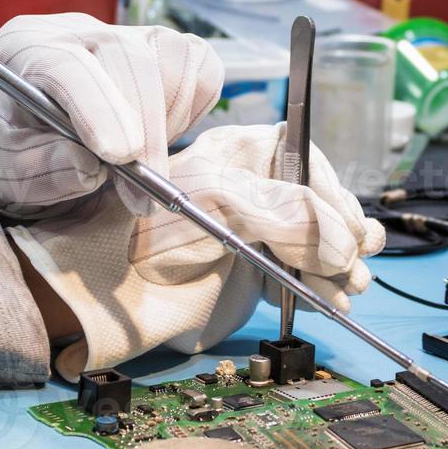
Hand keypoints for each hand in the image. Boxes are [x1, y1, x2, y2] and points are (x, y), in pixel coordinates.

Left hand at [0, 13, 223, 235]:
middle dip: (144, 131)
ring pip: (170, 61)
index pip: (66, 64)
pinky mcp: (159, 47)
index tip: (120, 157)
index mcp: (23, 48)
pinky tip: (158, 139)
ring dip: (167, 125)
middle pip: (126, 59)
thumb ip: (44, 169)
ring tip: (141, 171)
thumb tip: (89, 167)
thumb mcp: (7, 172)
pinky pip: (197, 69)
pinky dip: (189, 110)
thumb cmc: (8, 152)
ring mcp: (122, 33)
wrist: (20, 136)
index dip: (97, 108)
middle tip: (143, 196)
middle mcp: (75, 30)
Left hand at [8, 123, 384, 378]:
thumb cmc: (137, 234)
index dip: (327, 187)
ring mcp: (253, 230)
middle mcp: (248, 187)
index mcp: (235, 153)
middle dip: (342, 227)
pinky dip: (329, 285)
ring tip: (350, 282)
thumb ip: (280, 211)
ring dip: (345, 259)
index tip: (339, 221)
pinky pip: (308, 271)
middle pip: (320, 198)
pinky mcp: (252, 272)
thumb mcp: (215, 203)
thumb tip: (339, 239)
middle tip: (351, 258)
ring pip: (322, 236)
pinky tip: (337, 295)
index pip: (303, 157)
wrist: (96, 295)